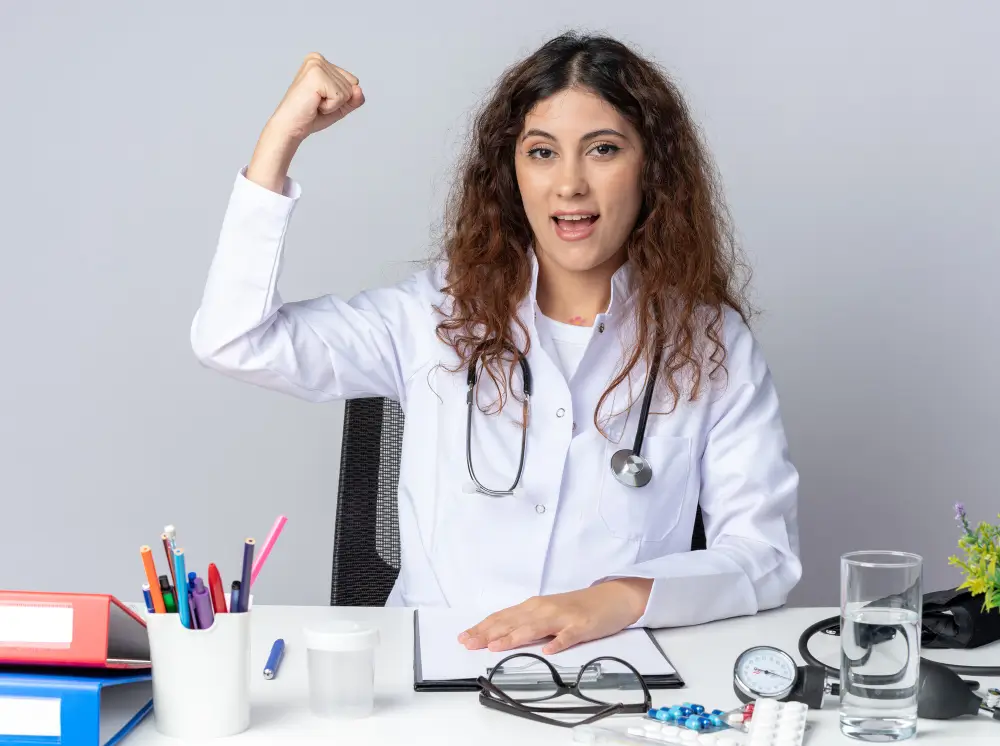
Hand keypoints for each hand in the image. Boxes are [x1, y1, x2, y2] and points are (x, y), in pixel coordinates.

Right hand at [247, 53, 364, 191]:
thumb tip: (359, 90)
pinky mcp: (316, 76)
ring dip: (333, 104)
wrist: (291, 126)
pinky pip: (340, 96)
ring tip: (314, 103)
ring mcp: (316, 65)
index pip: (353, 81)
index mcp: (321, 62)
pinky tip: (314, 104)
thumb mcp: (339, 106)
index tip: (321, 100)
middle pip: (352, 85)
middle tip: (316, 103)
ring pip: (347, 91)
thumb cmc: (311, 116)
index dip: (342, 97)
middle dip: (337, 101)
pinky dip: (330, 107)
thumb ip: (354, 98)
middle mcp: (318, 59)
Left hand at [457, 578, 652, 654]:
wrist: (612, 597)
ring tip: (496, 647)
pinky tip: (548, 650)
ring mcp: (563, 617)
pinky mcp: (582, 626)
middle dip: (488, 633)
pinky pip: (568, 636)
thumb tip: (500, 636)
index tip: (464, 637)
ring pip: (534, 627)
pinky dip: (557, 642)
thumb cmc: (577, 608)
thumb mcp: (548, 613)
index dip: (482, 627)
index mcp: (534, 607)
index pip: (502, 617)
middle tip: (468, 643)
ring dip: (514, 637)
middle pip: (512, 622)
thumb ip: (527, 624)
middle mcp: (544, 609)